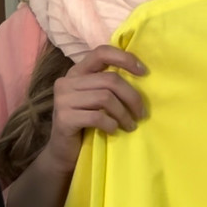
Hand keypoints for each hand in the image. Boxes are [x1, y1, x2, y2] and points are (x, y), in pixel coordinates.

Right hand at [43, 45, 146, 175]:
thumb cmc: (84, 126)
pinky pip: (97, 117)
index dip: (125, 59)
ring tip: (130, 126)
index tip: (144, 72)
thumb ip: (107, 86)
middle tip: (141, 114)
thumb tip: (140, 76)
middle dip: (131, 97)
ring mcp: (63, 99)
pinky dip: (111, 125)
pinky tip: (114, 131)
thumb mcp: (95, 101)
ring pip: (105, 98)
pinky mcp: (64, 118)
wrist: (63, 153)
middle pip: (110, 80)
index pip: (101, 53)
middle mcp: (67, 81)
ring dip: (123, 114)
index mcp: (76, 72)